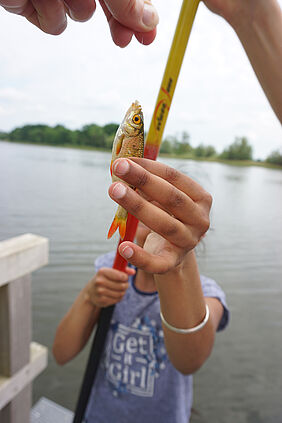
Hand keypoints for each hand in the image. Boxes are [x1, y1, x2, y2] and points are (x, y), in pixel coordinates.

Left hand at [0, 0, 157, 45]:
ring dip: (74, 4)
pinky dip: (48, 13)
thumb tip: (147, 20)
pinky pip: (54, 25)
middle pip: (110, 7)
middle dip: (117, 22)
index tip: (149, 35)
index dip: (141, 13)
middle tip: (125, 41)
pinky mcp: (34, 6)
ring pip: (81, 15)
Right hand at [86, 266, 134, 307]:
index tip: (124, 278)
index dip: (125, 277)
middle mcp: (99, 281)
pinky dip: (119, 297)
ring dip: (123, 292)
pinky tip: (115, 294)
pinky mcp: (101, 300)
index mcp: (102, 271)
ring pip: (120, 293)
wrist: (91, 291)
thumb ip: (123, 270)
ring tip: (120, 289)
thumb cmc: (104, 278)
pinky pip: (117, 300)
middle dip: (125, 285)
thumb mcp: (111, 271)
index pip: (121, 276)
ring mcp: (99, 292)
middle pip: (122, 286)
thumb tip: (133, 272)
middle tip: (124, 284)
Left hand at [108, 158, 211, 273]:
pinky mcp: (174, 261)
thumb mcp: (163, 198)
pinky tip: (123, 247)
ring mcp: (189, 242)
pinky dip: (140, 256)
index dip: (150, 167)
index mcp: (201, 198)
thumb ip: (148, 183)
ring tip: (114, 190)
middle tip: (119, 167)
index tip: (125, 159)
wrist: (173, 249)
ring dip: (137, 205)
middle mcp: (201, 220)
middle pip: (172, 197)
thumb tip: (122, 165)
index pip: (175, 177)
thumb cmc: (166, 214)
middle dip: (143, 180)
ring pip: (165, 225)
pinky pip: (158, 263)